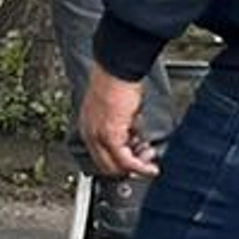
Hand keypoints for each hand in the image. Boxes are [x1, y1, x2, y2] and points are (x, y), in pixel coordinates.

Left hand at [80, 65, 160, 182]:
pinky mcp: (110, 135)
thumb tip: (135, 142)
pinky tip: (149, 167)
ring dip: (136, 167)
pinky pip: (124, 160)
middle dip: (128, 169)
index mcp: (89, 125)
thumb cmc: (118, 82)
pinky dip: (139, 166)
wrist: (117, 69)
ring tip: (149, 157)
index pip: (101, 156)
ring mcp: (97, 135)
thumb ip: (122, 128)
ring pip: (115, 166)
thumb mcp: (117, 110)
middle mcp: (89, 132)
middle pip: (106, 165)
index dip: (120, 163)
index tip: (136, 161)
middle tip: (146, 164)